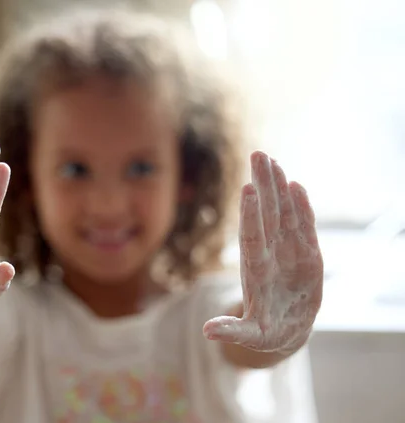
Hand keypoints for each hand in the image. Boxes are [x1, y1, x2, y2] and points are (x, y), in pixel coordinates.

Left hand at [203, 151, 322, 353]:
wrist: (284, 328)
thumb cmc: (264, 332)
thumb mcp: (250, 335)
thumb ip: (232, 330)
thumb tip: (207, 332)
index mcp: (256, 271)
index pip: (252, 237)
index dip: (250, 215)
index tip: (247, 190)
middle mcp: (270, 255)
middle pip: (266, 215)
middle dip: (263, 186)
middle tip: (259, 155)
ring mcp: (288, 252)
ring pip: (283, 214)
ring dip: (279, 188)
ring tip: (273, 162)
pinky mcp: (307, 255)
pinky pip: (305, 226)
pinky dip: (303, 207)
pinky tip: (297, 185)